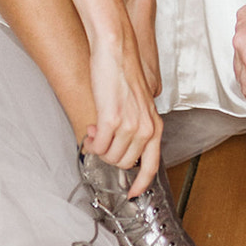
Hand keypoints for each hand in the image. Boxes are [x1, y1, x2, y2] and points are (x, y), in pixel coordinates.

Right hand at [84, 33, 162, 197]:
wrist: (116, 51)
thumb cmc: (124, 75)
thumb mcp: (138, 106)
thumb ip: (134, 127)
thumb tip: (117, 148)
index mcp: (155, 125)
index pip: (152, 165)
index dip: (141, 184)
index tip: (133, 194)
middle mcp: (146, 128)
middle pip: (123, 163)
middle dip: (108, 156)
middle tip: (100, 139)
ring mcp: (129, 125)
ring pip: (109, 157)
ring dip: (98, 148)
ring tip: (96, 131)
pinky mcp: (111, 120)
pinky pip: (97, 146)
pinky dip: (90, 143)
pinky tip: (91, 130)